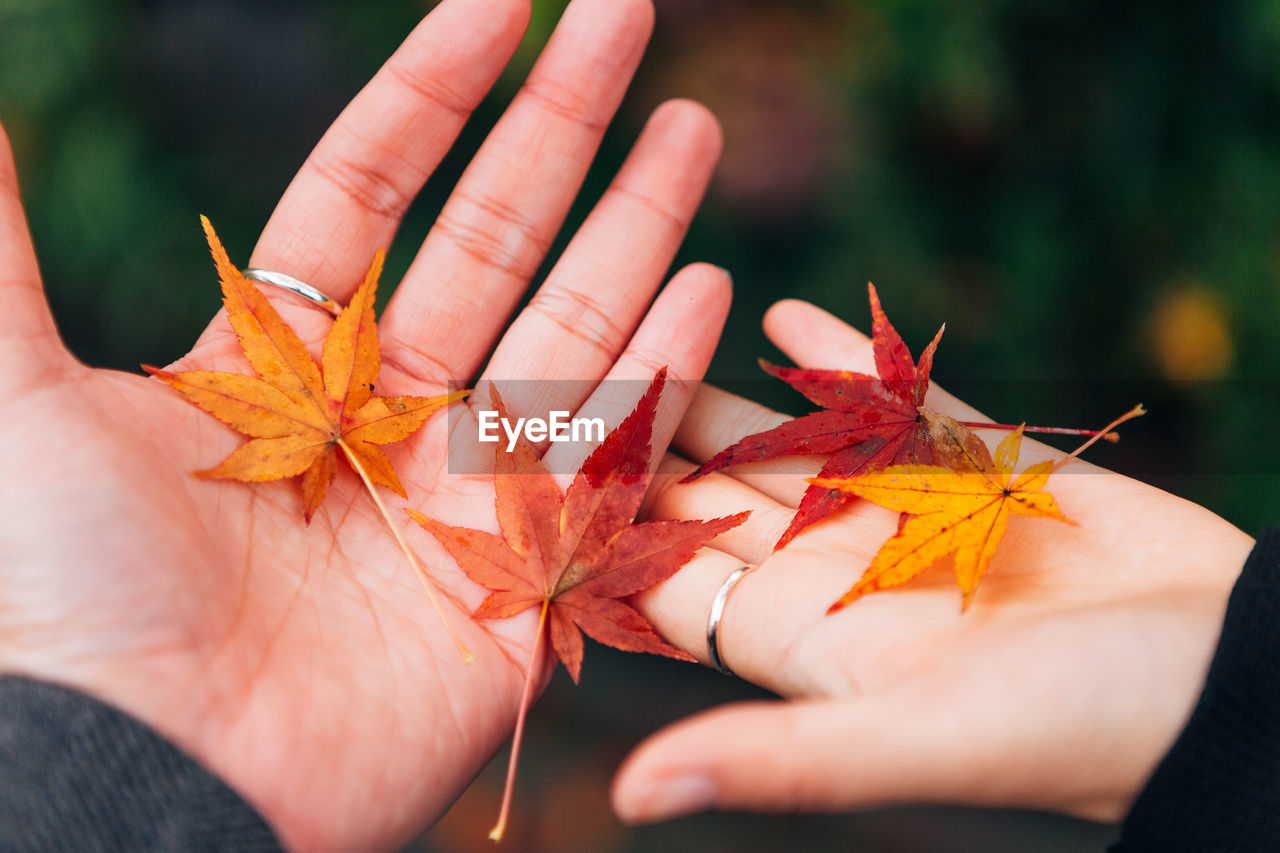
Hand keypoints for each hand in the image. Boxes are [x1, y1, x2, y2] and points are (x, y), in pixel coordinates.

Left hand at [0, 0, 728, 848]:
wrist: (147, 779)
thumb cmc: (69, 595)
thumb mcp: (18, 400)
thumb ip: (0, 252)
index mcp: (282, 362)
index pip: (375, 192)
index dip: (435, 92)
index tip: (501, 0)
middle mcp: (382, 413)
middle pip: (492, 239)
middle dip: (560, 126)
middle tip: (624, 19)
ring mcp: (462, 490)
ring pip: (568, 328)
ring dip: (634, 226)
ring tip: (688, 127)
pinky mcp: (522, 576)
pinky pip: (606, 453)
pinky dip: (659, 370)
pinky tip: (707, 282)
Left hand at [612, 298, 1254, 825]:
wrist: (1229, 678)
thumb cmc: (1080, 728)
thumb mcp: (915, 744)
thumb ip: (775, 762)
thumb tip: (626, 801)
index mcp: (802, 639)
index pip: (673, 574)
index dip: (605, 524)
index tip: (527, 464)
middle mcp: (839, 572)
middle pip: (717, 493)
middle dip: (649, 433)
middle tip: (568, 360)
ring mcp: (905, 513)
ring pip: (792, 439)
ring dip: (731, 389)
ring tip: (657, 318)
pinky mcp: (977, 465)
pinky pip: (893, 401)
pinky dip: (842, 361)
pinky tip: (783, 314)